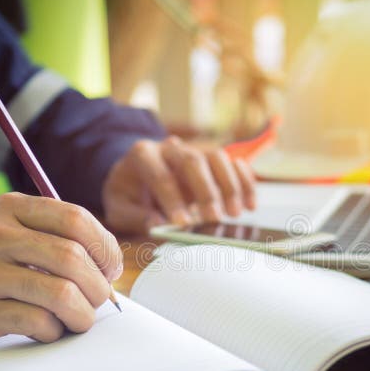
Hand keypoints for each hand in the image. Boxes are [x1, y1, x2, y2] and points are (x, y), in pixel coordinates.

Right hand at [0, 193, 122, 342]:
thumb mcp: (9, 226)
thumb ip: (54, 235)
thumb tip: (109, 267)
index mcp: (12, 207)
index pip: (76, 220)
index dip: (105, 247)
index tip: (110, 268)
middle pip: (73, 258)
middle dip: (98, 285)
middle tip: (99, 298)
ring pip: (61, 293)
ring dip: (83, 313)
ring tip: (80, 318)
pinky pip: (39, 322)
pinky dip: (55, 330)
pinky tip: (50, 328)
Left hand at [102, 136, 255, 233]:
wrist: (136, 177)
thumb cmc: (128, 194)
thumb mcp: (119, 207)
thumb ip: (135, 216)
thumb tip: (157, 223)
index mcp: (143, 155)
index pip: (160, 175)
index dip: (172, 199)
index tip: (183, 223)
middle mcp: (170, 147)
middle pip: (193, 161)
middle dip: (206, 191)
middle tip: (214, 219)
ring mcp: (194, 150)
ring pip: (218, 157)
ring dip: (230, 186)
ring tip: (235, 214)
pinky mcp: (211, 159)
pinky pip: (234, 163)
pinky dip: (245, 182)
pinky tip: (250, 205)